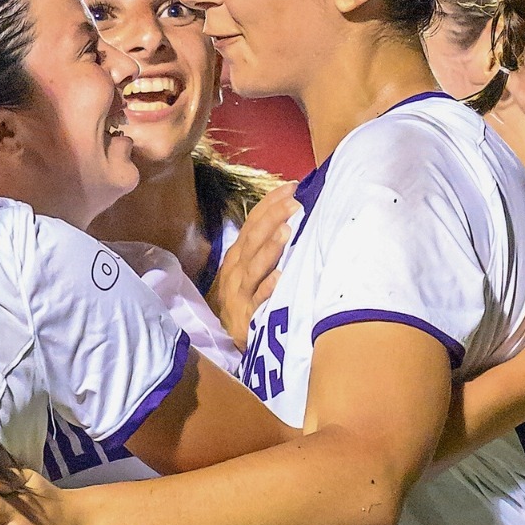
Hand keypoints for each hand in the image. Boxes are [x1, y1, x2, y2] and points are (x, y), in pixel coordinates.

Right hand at [214, 182, 297, 346]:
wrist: (229, 337)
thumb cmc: (246, 298)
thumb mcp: (249, 269)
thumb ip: (263, 247)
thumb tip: (289, 218)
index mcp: (237, 255)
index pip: (252, 223)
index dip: (270, 204)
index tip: (292, 187)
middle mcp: (236, 270)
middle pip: (253, 239)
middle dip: (273, 219)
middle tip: (295, 203)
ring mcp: (239, 292)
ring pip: (254, 266)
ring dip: (270, 249)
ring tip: (287, 231)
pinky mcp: (247, 315)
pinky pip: (258, 300)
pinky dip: (268, 287)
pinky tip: (281, 276)